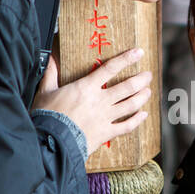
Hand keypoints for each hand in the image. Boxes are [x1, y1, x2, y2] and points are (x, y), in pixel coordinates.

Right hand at [31, 48, 152, 156]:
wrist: (51, 141)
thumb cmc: (47, 116)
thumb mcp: (45, 91)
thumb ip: (51, 74)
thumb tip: (50, 58)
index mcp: (86, 87)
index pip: (110, 68)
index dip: (126, 59)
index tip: (138, 53)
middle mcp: (100, 100)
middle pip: (127, 87)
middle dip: (140, 79)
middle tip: (148, 75)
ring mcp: (105, 117)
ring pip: (130, 105)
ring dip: (142, 97)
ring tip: (148, 91)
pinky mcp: (106, 133)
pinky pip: (126, 126)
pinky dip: (137, 121)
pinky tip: (144, 115)